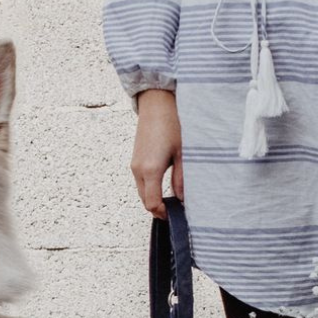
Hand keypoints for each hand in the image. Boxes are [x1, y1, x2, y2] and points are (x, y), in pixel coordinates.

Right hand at [131, 88, 183, 218]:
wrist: (157, 102)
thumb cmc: (172, 123)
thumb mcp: (183, 154)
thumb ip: (181, 180)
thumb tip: (182, 199)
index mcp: (151, 170)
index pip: (152, 204)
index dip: (163, 214)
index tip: (174, 215)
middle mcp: (139, 170)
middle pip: (145, 201)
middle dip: (158, 209)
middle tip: (174, 209)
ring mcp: (134, 165)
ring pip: (142, 192)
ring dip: (154, 198)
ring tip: (170, 198)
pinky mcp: (135, 160)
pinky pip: (140, 182)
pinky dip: (150, 188)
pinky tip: (163, 184)